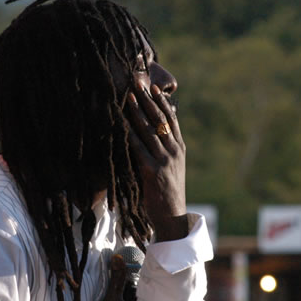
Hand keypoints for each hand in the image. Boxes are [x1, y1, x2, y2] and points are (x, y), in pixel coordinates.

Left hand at [126, 82, 187, 241]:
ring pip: (149, 130)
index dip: (162, 102)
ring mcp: (165, 160)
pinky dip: (129, 134)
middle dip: (147, 100)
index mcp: (179, 148)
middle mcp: (174, 151)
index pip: (171, 119)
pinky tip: (121, 124)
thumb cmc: (167, 193)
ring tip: (127, 96)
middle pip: (160, 119)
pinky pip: (139, 148)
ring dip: (137, 111)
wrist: (173, 218)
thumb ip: (165, 150)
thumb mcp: (171, 167)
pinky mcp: (153, 172)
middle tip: (137, 83)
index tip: (153, 87)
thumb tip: (155, 134)